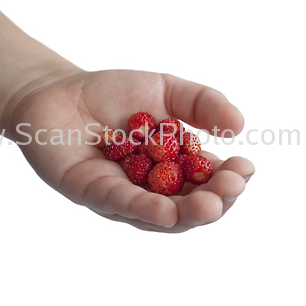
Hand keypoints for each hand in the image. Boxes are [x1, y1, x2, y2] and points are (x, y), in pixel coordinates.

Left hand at [10, 69, 253, 232]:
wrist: (60, 91)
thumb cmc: (113, 93)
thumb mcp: (166, 90)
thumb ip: (202, 102)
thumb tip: (240, 126)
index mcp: (173, 166)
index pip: (208, 180)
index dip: (229, 179)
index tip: (245, 166)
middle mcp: (152, 188)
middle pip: (189, 206)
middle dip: (215, 200)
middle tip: (232, 188)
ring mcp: (123, 195)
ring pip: (160, 215)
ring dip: (188, 213)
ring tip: (211, 205)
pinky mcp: (91, 193)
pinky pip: (121, 205)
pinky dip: (145, 210)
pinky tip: (168, 212)